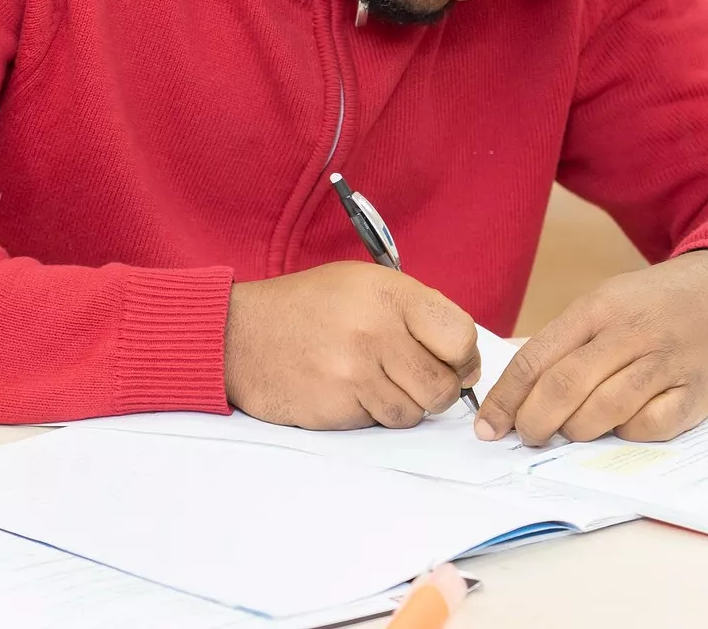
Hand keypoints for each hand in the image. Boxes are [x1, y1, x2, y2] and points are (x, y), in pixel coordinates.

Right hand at [224, 262, 480, 430]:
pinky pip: (379, 424)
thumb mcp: (363, 284)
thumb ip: (415, 313)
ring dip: (403, 404)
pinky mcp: (337, 406)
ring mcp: (355, 371)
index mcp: (389, 293)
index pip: (460, 336)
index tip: (454, 360)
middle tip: (414, 378)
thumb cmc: (307, 308)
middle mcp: (375, 330)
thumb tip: (467, 359)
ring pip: (414, 412)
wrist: (240, 335)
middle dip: (437, 389)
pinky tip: (349, 391)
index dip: (464, 356)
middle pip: (443, 386)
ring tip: (373, 380)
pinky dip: (372, 413)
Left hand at [475, 249, 707, 445]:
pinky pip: (649, 427)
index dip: (506, 398)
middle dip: (535, 421)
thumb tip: (512, 391)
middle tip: (527, 436)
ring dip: (577, 430)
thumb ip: (563, 342)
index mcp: (598, 307)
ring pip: (604, 410)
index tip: (488, 427)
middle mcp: (631, 332)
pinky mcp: (695, 392)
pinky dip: (627, 433)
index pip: (537, 358)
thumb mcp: (603, 303)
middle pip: (565, 386)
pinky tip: (622, 425)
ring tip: (572, 430)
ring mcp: (666, 362)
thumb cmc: (650, 305)